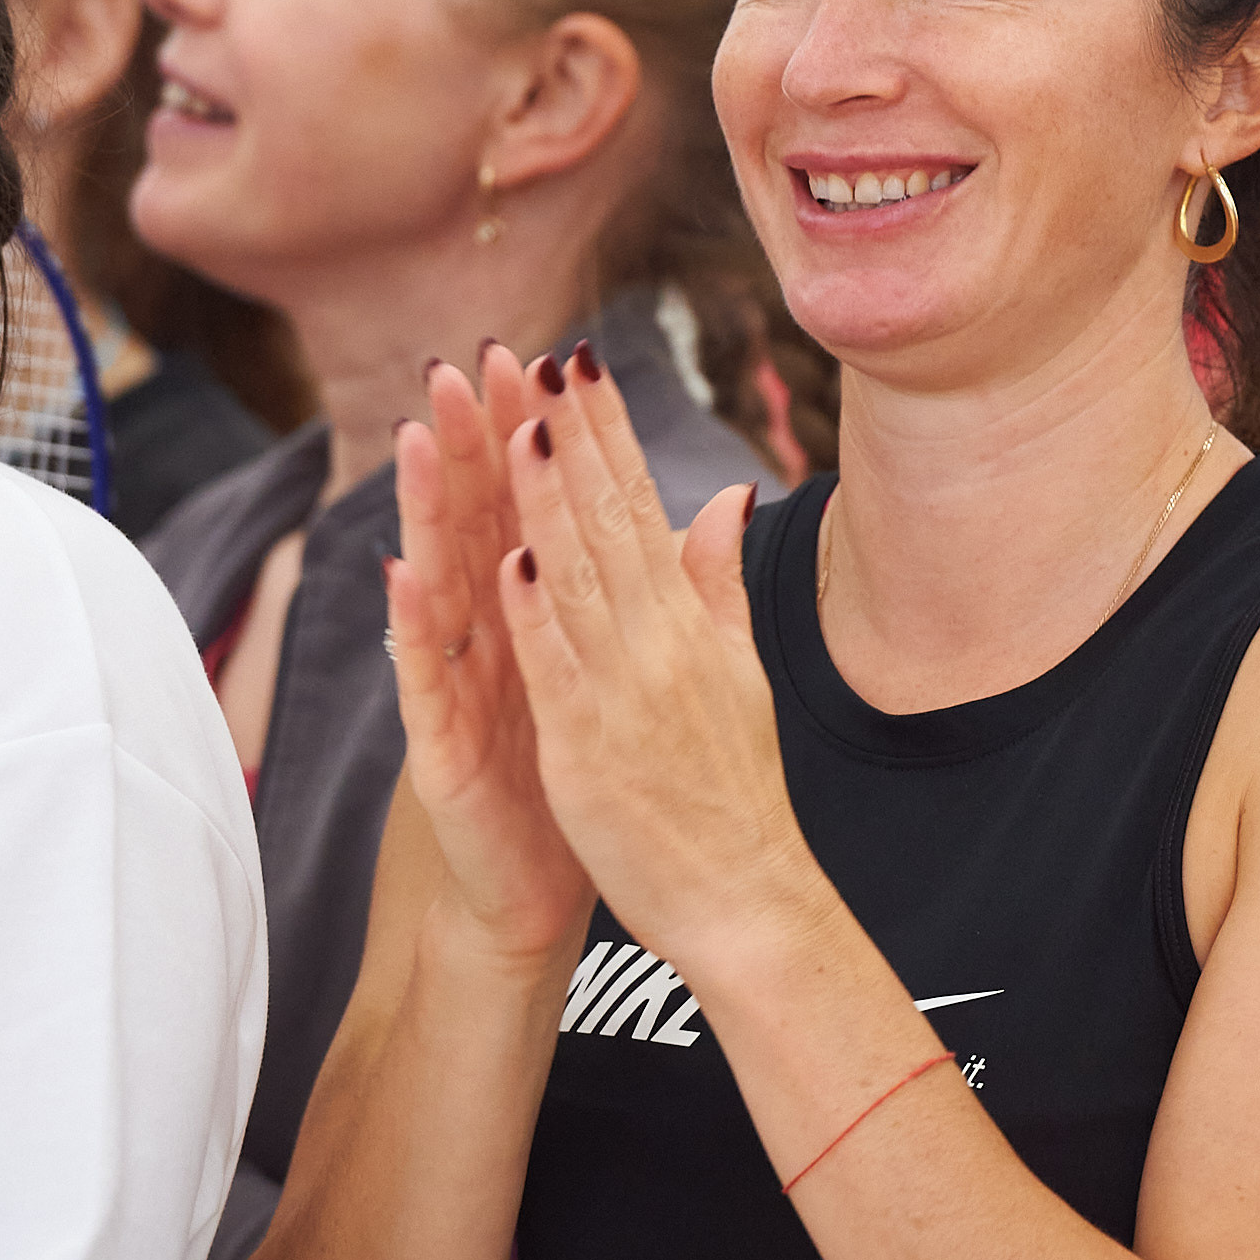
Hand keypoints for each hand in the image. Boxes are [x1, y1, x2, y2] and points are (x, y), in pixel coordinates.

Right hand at [385, 348, 590, 960]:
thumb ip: (646, 578)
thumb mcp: (618, 664)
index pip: (532, 505)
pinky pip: (424, 679)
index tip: (539, 358)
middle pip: (476, 524)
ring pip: (439, 583)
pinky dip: (415, 626)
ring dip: (427, 512)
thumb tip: (690, 500)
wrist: (550, 884)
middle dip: (467, 446)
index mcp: (535, 613)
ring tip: (416, 438)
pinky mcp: (440, 748)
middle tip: (459, 366)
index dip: (532, 434)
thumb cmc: (578, 770)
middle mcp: (486, 637)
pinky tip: (403, 574)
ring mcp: (456, 688)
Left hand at [492, 340, 810, 974]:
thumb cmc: (736, 793)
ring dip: (547, 502)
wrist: (751, 900)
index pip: (643, 505)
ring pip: (581, 579)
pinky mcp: (591, 749)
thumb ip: (720, 583)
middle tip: (542, 360)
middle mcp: (661, 643)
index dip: (610, 431)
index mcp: (689, 622)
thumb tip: (724, 496)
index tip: (580, 362)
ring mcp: (626, 693)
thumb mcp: (740, 672)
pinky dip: (535, 613)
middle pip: (611, 523)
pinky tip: (508, 558)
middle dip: (576, 438)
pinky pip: (558, 670)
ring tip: (519, 427)